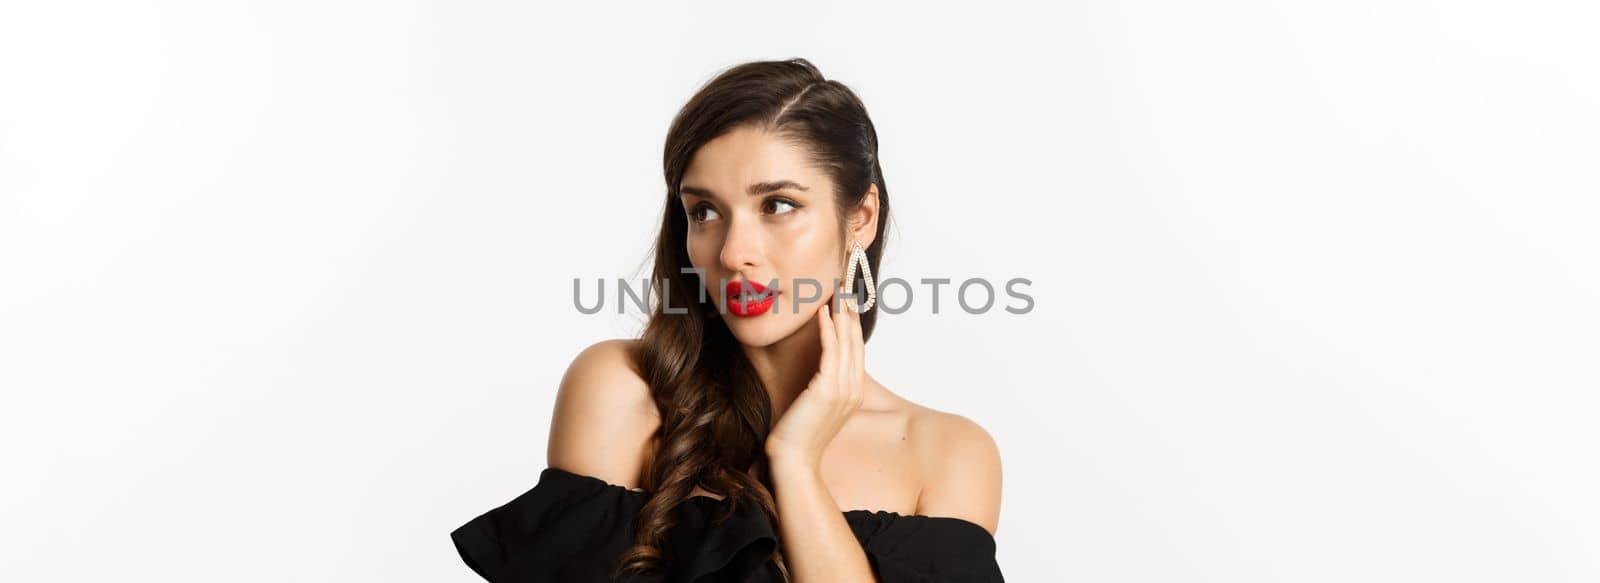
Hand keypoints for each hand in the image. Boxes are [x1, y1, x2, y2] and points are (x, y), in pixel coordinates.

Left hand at [765, 286, 866, 469]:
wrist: (794, 461)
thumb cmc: (797, 436)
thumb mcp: (814, 407)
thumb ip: (820, 388)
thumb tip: (814, 371)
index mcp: (852, 393)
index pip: (855, 351)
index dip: (851, 325)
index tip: (846, 303)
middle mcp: (853, 390)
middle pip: (855, 342)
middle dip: (850, 313)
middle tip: (844, 287)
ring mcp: (843, 390)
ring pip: (846, 343)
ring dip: (841, 315)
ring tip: (836, 292)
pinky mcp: (828, 389)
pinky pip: (831, 352)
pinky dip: (828, 330)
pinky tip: (822, 314)